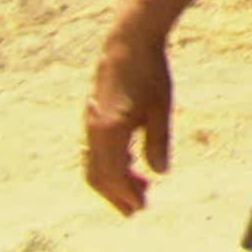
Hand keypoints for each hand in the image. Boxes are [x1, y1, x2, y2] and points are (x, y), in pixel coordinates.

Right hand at [83, 32, 173, 215]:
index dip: (125, 195)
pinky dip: (111, 163)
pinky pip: (96, 149)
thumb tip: (160, 173)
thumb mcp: (161, 108)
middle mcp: (94, 129)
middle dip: (116, 194)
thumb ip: (158, 142)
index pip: (112, 175)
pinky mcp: (95, 116)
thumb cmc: (149, 73)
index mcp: (109, 130)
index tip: (140, 207)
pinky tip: (131, 164)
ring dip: (114, 180)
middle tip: (137, 209)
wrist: (129, 43)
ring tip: (140, 188)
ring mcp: (91, 123)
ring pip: (95, 163)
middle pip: (98, 175)